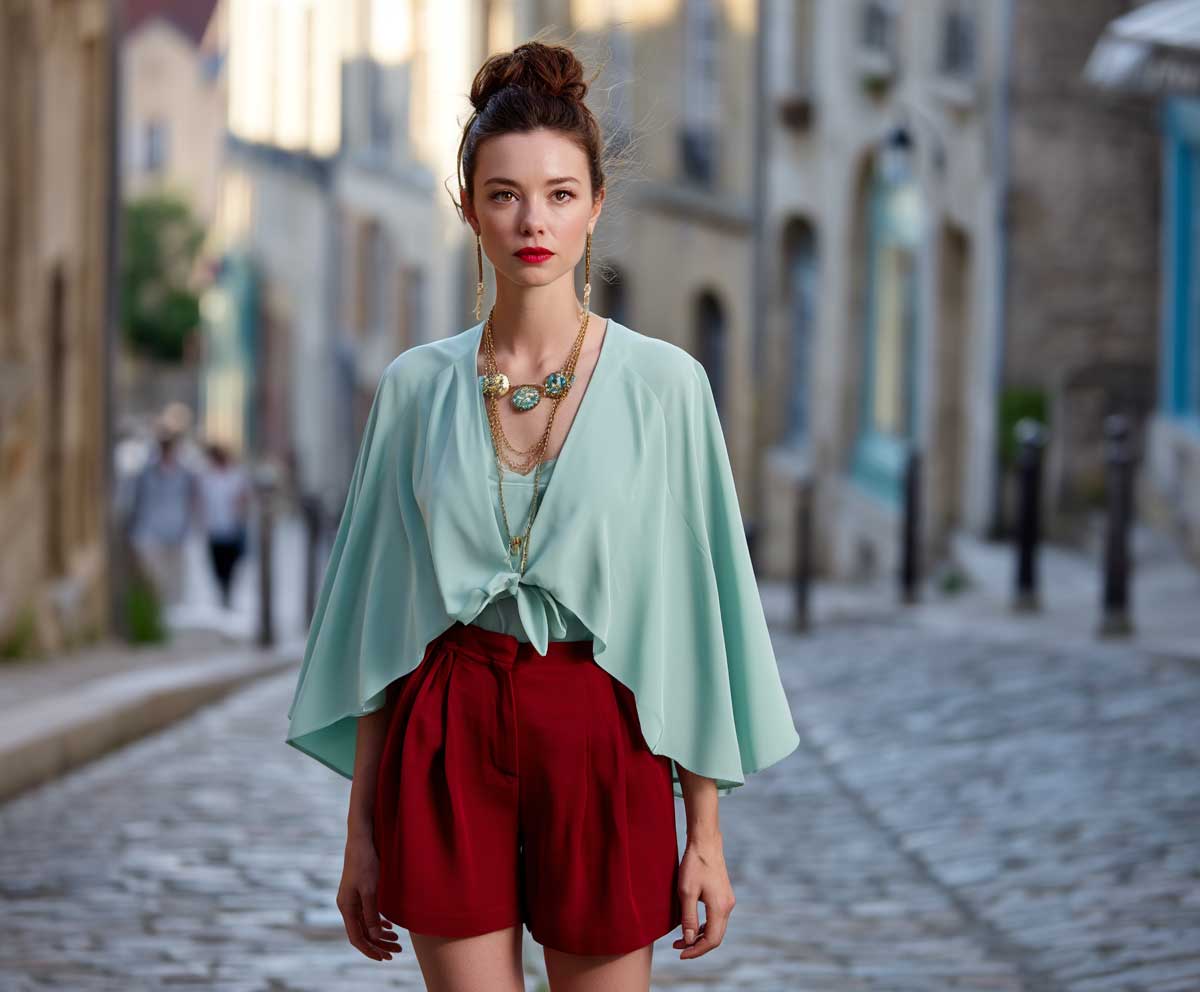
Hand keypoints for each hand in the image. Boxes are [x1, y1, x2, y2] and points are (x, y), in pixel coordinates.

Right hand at [337, 834, 403, 960]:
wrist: (362, 839)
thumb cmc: (366, 863)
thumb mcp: (371, 890)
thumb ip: (371, 914)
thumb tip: (375, 937)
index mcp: (346, 907)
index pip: (356, 937)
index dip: (370, 950)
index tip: (384, 958)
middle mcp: (347, 905)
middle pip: (362, 933)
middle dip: (379, 945)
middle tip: (397, 951)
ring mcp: (353, 899)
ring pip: (366, 924)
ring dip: (380, 935)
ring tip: (397, 941)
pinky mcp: (360, 891)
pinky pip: (368, 914)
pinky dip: (379, 922)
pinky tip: (390, 926)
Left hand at [673, 831, 734, 958]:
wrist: (705, 843)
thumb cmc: (694, 865)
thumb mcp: (686, 892)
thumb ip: (688, 918)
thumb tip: (688, 940)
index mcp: (719, 907)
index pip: (711, 940)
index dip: (696, 950)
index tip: (680, 953)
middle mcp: (727, 906)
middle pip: (715, 937)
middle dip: (697, 946)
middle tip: (678, 948)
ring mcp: (727, 901)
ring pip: (716, 928)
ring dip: (700, 936)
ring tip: (681, 938)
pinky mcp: (724, 895)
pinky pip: (716, 918)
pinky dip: (704, 926)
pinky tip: (692, 925)